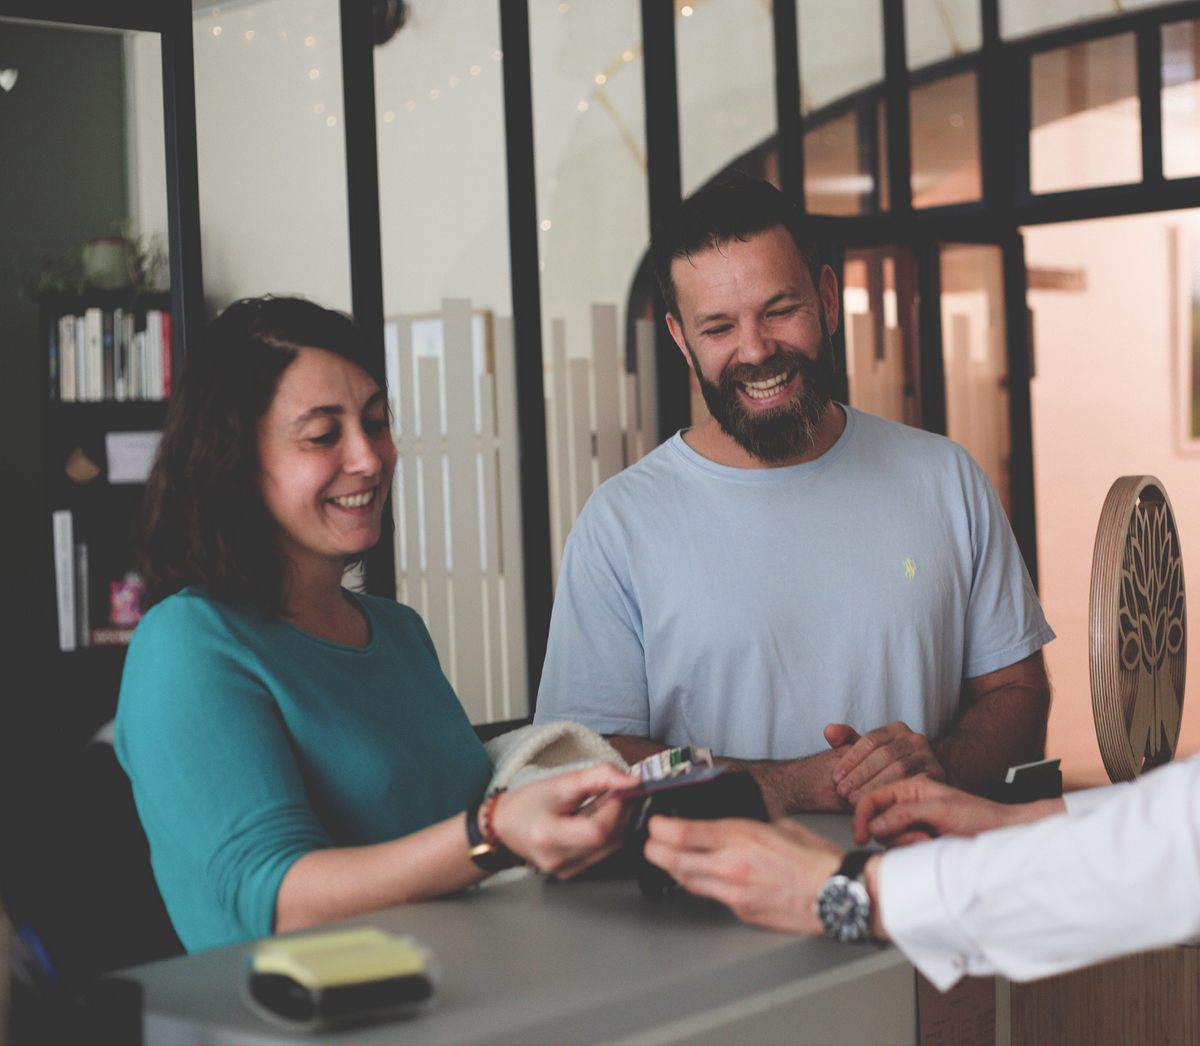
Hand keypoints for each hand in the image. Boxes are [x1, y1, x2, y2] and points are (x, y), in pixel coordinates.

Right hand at [490, 763, 638, 878]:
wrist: (506, 826)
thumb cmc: (528, 803)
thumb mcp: (561, 782)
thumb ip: (599, 776)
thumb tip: (633, 780)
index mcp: (548, 837)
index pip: (597, 831)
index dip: (617, 808)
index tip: (623, 786)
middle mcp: (558, 861)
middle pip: (610, 839)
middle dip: (626, 810)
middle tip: (626, 787)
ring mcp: (568, 871)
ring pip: (614, 847)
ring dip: (623, 820)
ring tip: (616, 797)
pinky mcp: (575, 872)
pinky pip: (606, 852)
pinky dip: (614, 831)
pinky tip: (608, 814)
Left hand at [642, 816, 841, 934]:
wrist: (837, 894)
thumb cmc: (814, 858)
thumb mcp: (778, 824)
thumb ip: (747, 824)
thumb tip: (728, 822)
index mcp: (740, 836)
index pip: (682, 833)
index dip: (659, 827)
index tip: (655, 822)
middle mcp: (731, 864)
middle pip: (672, 860)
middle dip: (654, 849)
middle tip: (649, 842)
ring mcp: (733, 892)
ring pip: (686, 881)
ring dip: (671, 868)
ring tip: (666, 857)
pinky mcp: (741, 912)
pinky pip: (709, 896)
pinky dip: (699, 884)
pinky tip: (699, 876)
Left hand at [825, 722, 946, 804]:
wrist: (923, 781)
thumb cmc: (888, 767)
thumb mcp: (868, 752)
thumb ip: (846, 740)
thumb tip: (828, 731)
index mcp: (896, 729)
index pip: (869, 740)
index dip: (850, 759)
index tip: (835, 777)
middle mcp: (915, 739)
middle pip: (883, 755)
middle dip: (860, 775)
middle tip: (843, 792)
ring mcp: (928, 756)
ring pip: (897, 770)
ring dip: (874, 786)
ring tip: (855, 801)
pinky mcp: (938, 775)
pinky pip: (913, 785)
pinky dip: (893, 795)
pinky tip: (878, 806)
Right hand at [852, 775, 1055, 846]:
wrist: (1002, 835)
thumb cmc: (979, 815)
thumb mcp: (940, 809)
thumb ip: (905, 813)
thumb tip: (875, 824)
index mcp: (910, 787)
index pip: (872, 798)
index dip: (862, 815)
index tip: (860, 834)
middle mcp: (907, 804)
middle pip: (877, 821)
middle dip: (893, 833)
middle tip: (917, 836)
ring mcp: (913, 824)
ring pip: (888, 838)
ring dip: (905, 843)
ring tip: (928, 841)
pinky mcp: (919, 841)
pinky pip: (901, 849)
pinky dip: (912, 850)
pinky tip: (930, 847)